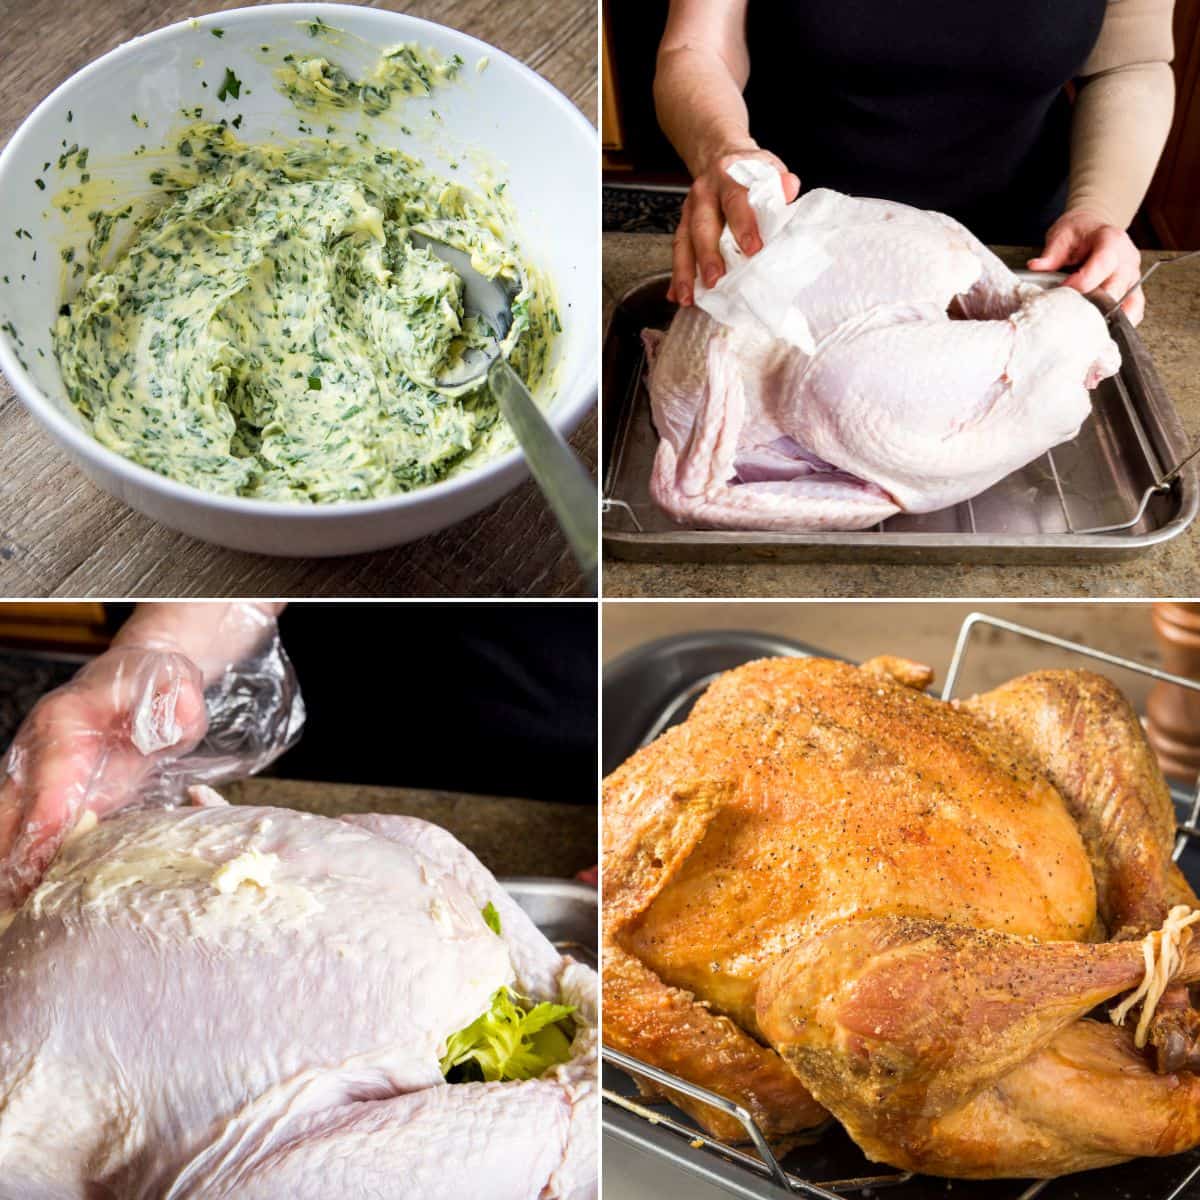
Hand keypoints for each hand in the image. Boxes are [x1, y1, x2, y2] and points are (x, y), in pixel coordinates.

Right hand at [0, 648, 207, 907]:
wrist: (142, 673)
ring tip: (15, 911)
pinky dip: (23, 859)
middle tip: (18, 905)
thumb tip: (177, 723)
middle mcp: (37, 749)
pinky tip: (27, 896)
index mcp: (65, 722)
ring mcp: (37, 771)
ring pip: (9, 823)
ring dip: (11, 864)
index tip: (38, 865)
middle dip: (12, 857)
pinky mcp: (49, 790)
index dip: (44, 825)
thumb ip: (177, 703)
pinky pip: (27, 827)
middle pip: (11, 810)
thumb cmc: (157, 682)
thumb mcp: (176, 684)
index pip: (49, 781)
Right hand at [669, 145, 799, 305]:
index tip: (753, 249)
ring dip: (685, 272)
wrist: (720, 158)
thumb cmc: (747, 171)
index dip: (743, 224)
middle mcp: (704, 193)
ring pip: (684, 242)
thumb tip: (790, 187)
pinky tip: (677, 295)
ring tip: (689, 298)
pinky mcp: (683, 226)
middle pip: (702, 225)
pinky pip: (678, 252)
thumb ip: (778, 181)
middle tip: (715, 281)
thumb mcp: (766, 167)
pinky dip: (677, 276)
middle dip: (708, 256)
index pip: (735, 199)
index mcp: (727, 175)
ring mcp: (689, 211)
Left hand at [1028, 211, 1144, 324]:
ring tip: (1086, 328)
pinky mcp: (1133, 290)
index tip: (1063, 290)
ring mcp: (1133, 277)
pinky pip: (1134, 310)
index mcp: (1112, 241)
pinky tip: (1100, 329)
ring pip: (1129, 305)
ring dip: (1108, 319)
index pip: (1103, 265)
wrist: (1093, 229)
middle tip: (1071, 316)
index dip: (1082, 282)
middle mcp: (1127, 260)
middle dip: (1093, 306)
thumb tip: (1036, 267)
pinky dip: (1119, 323)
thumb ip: (1051, 254)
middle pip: (1116, 290)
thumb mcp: (1062, 235)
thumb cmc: (1079, 233)